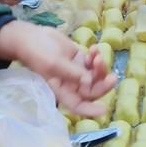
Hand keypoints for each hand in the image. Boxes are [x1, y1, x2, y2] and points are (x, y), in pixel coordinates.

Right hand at [0, 21, 116, 115]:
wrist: (32, 36)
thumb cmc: (38, 53)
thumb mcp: (53, 63)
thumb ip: (72, 73)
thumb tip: (89, 81)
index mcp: (61, 90)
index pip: (77, 105)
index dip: (90, 110)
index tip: (104, 110)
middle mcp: (71, 84)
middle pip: (91, 90)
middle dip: (102, 84)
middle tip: (112, 77)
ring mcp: (77, 71)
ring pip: (95, 75)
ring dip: (100, 67)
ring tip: (97, 55)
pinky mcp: (80, 59)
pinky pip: (93, 62)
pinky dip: (96, 56)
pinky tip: (94, 48)